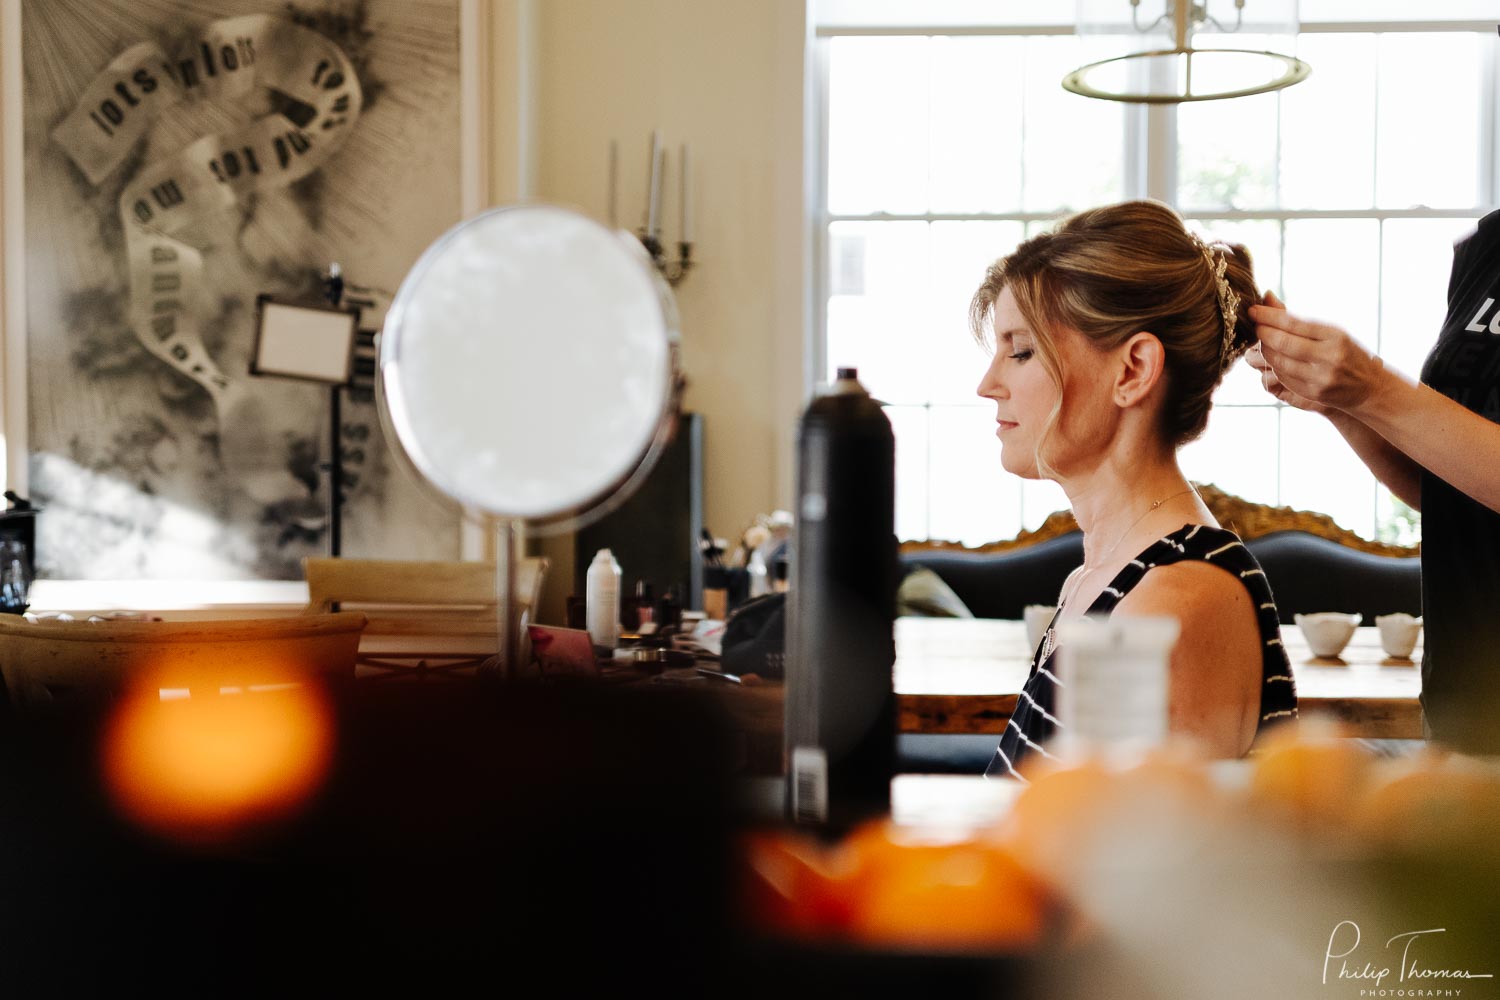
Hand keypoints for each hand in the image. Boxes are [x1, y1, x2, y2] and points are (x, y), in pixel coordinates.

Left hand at [1247, 291, 1384, 413]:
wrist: (1370, 388)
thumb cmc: (1348, 354)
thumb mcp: (1333, 333)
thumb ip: (1299, 320)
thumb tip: (1267, 297)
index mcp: (1336, 336)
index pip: (1294, 324)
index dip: (1269, 317)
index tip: (1253, 310)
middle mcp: (1329, 357)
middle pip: (1283, 343)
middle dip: (1263, 332)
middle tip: (1253, 323)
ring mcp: (1320, 378)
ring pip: (1279, 362)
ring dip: (1266, 349)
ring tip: (1262, 339)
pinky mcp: (1312, 394)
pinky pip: (1283, 377)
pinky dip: (1274, 365)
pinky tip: (1273, 357)